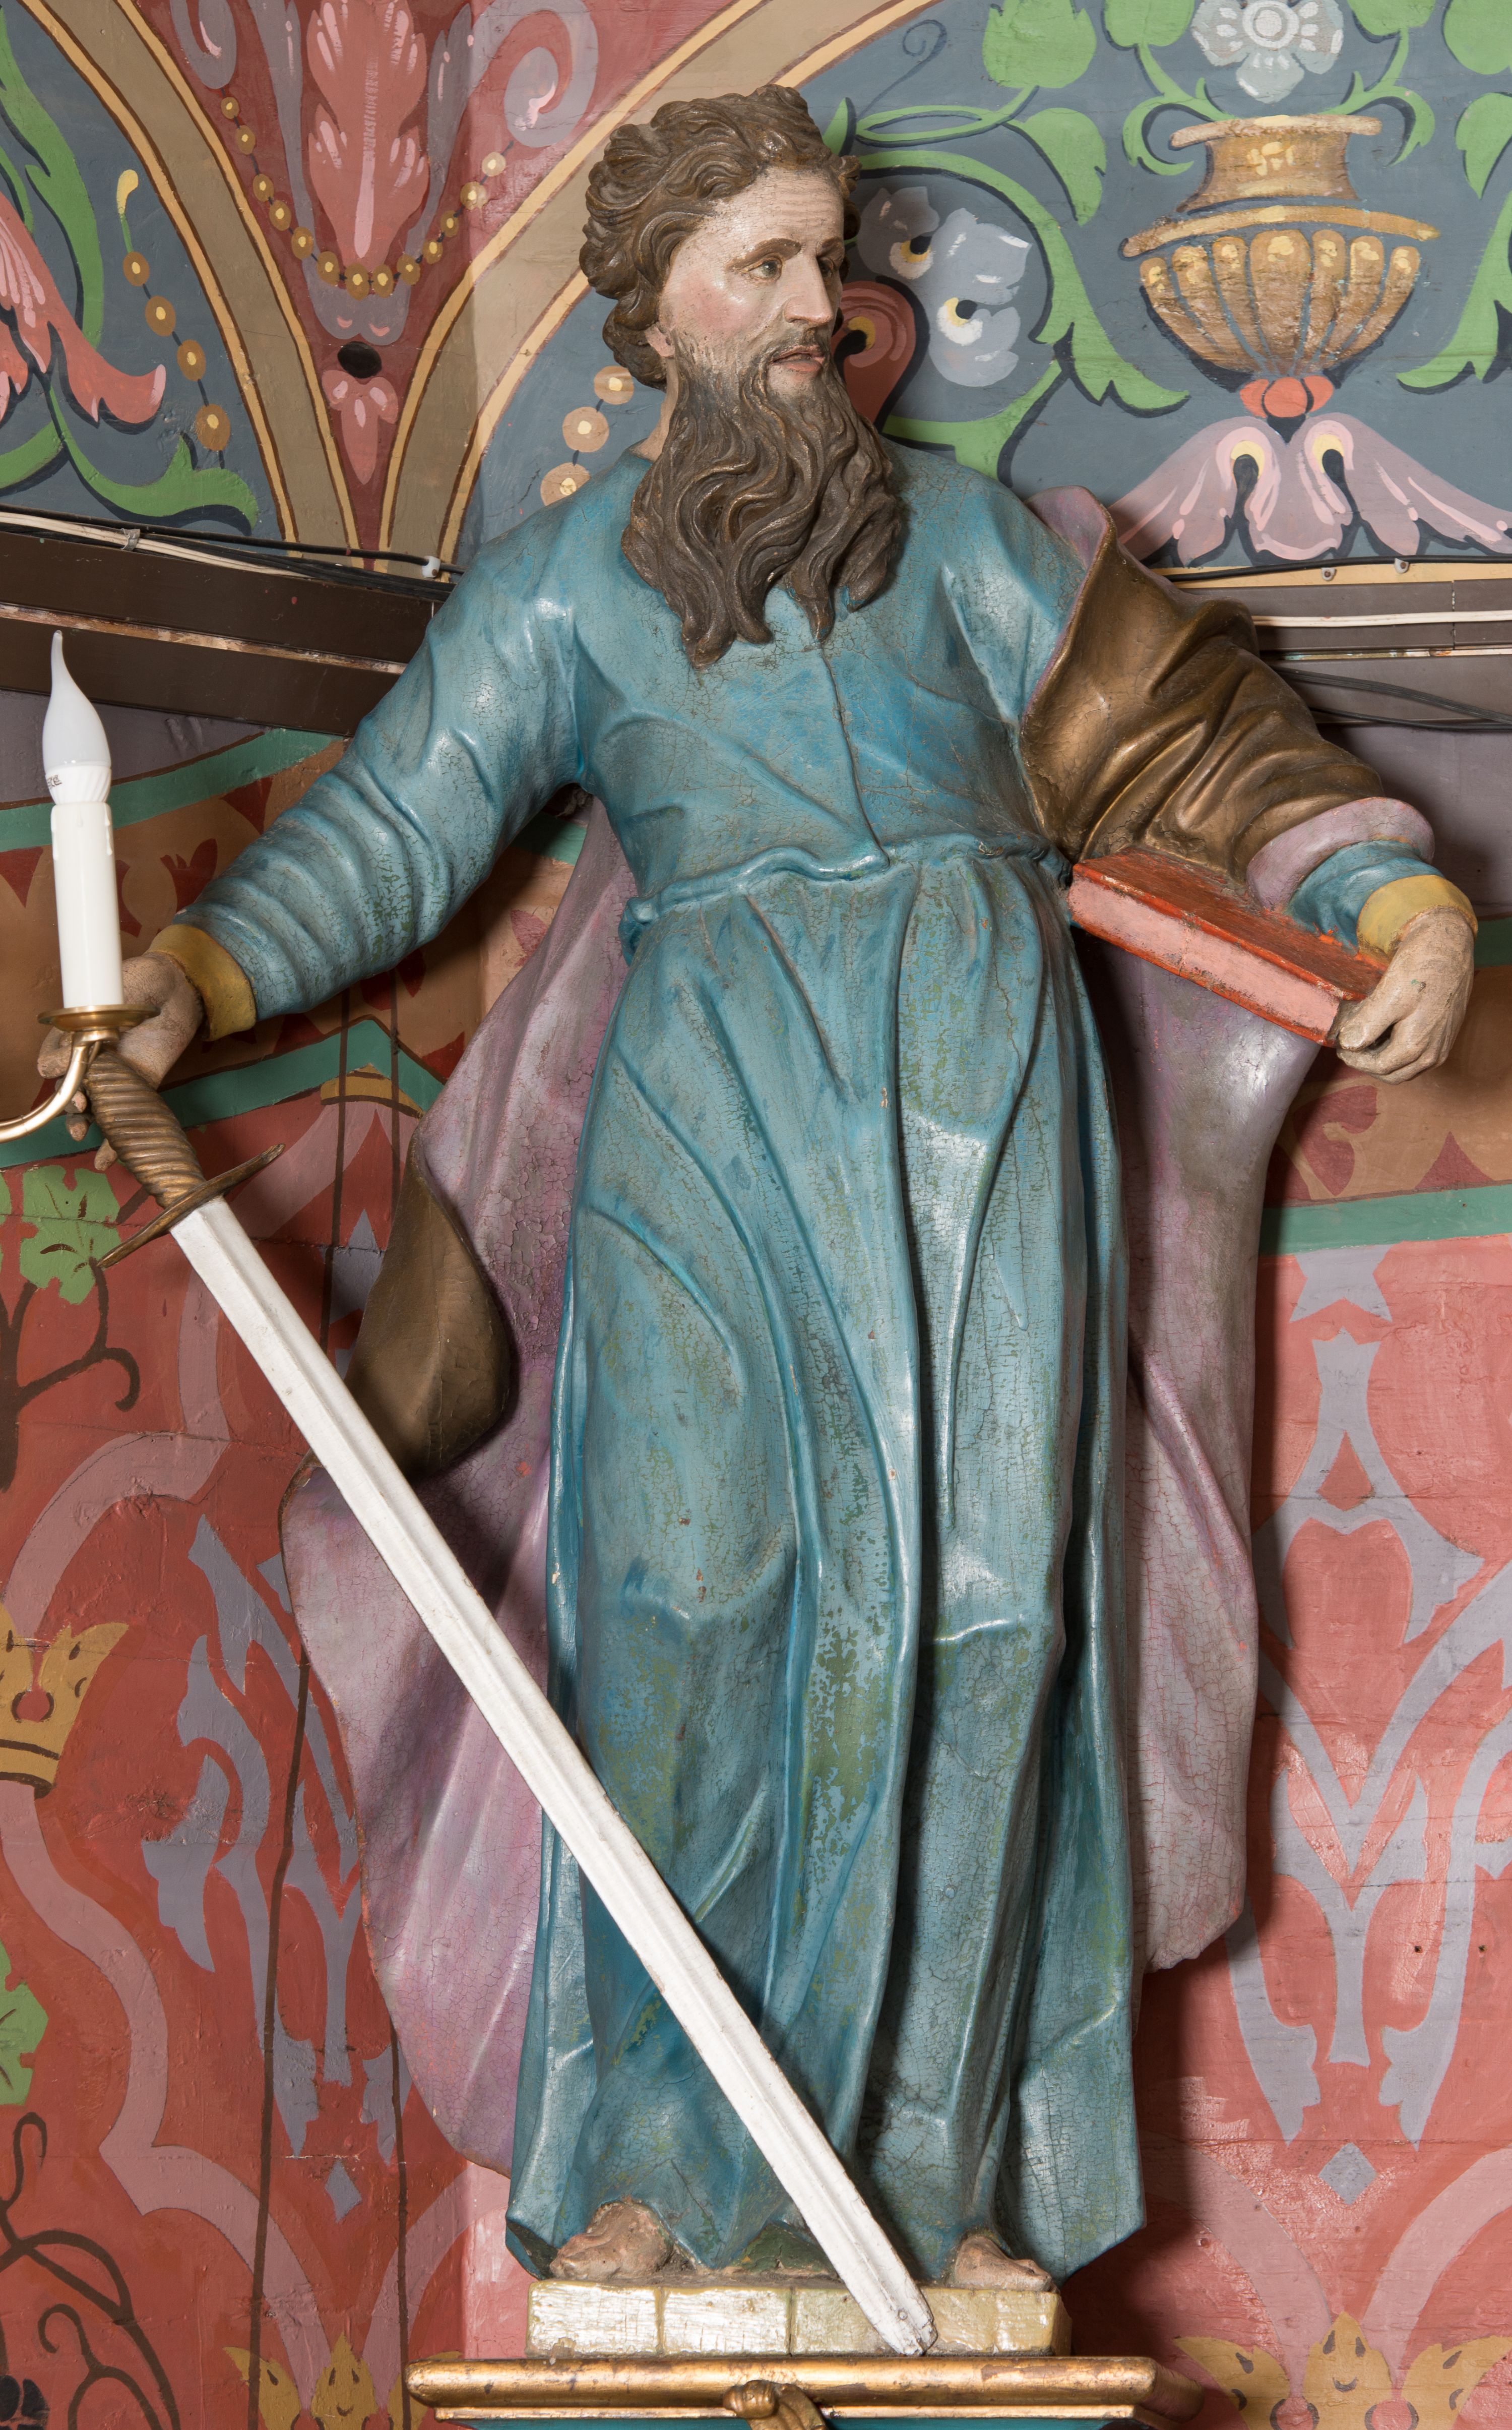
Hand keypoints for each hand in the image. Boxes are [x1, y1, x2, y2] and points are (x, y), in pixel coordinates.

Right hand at [38, 951, 205, 1168]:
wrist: (180, 988)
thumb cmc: (141, 982)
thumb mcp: (110, 997)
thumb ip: (89, 1025)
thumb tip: (60, 1058)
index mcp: (75, 1037)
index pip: (53, 1060)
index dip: (53, 1069)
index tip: (57, 1070)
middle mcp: (90, 1060)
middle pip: (68, 1091)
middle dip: (68, 1104)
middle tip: (80, 1106)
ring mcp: (114, 1077)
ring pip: (91, 1110)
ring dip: (82, 1126)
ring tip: (82, 1134)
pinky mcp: (139, 1089)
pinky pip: (123, 1119)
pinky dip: (113, 1144)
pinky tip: (105, 1160)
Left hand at [1334, 906, 1473, 1084]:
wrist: (1450, 945)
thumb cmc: (1422, 967)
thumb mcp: (1390, 995)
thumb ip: (1369, 1024)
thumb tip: (1349, 1044)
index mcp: (1417, 1045)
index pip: (1379, 1067)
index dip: (1355, 1060)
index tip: (1341, 1045)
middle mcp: (1433, 1052)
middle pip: (1393, 1074)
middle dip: (1368, 1064)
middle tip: (1350, 1046)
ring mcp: (1441, 1045)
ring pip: (1406, 1067)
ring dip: (1384, 1059)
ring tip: (1366, 1038)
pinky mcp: (1445, 1035)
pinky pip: (1419, 1055)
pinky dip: (1399, 1051)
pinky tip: (1386, 1031)